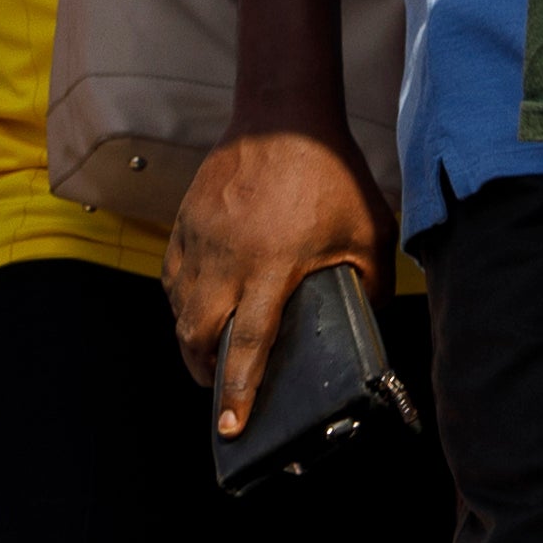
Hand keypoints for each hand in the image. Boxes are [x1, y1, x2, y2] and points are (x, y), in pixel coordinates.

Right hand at [169, 125, 386, 437]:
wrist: (284, 114)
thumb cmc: (331, 172)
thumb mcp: (369, 231)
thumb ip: (369, 283)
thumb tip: (366, 319)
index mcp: (273, 267)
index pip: (249, 344)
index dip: (238, 392)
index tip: (230, 428)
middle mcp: (228, 259)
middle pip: (198, 335)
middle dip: (204, 372)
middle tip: (220, 393)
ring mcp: (201, 238)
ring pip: (179, 308)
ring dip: (191, 339)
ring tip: (210, 355)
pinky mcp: (187, 220)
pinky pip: (173, 275)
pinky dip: (182, 300)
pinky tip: (199, 307)